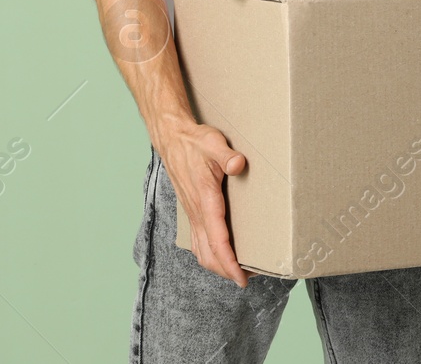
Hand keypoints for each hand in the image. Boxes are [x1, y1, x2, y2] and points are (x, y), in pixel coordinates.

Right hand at [157, 122, 250, 287]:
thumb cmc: (196, 142)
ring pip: (201, 251)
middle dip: (226, 270)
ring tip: (238, 272)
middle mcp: (196, 211)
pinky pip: (198, 241)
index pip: (218, 239)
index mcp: (205, 199)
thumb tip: (239, 165)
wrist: (173, 140)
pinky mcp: (191, 211)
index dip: (229, 262)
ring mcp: (192, 213)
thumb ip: (227, 155)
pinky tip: (221, 256)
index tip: (241, 277)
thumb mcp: (214, 144)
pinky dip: (209, 255)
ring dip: (218, 265)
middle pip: (209, 253)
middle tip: (247, 279)